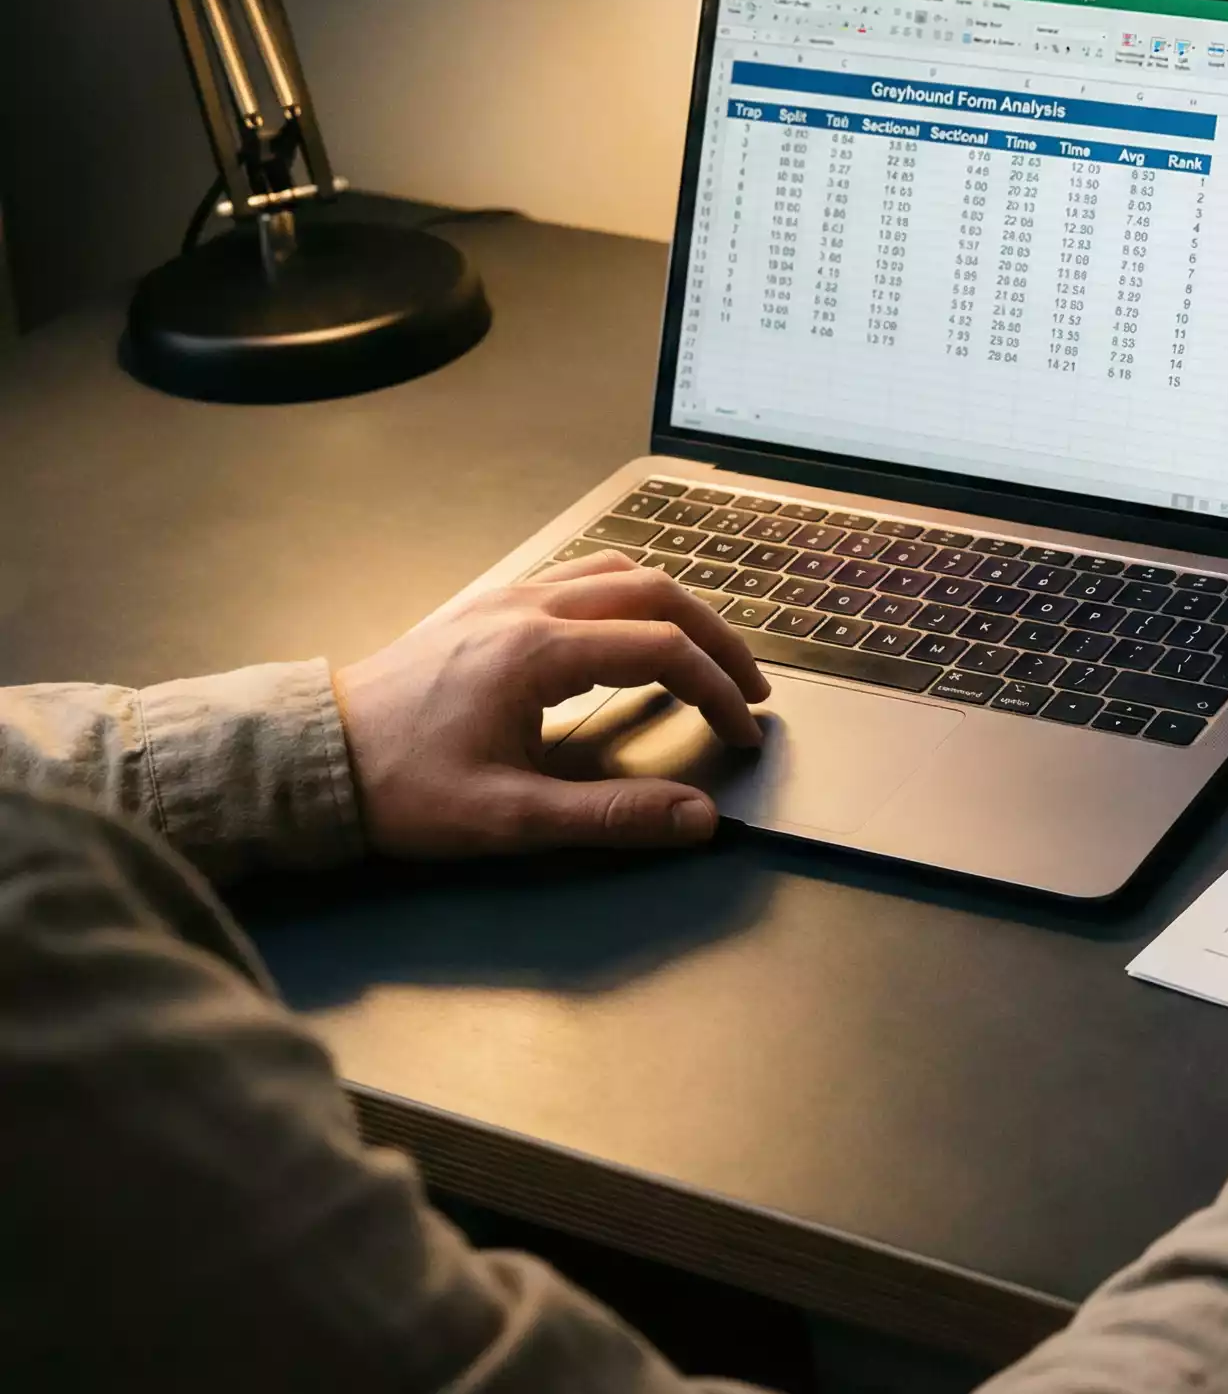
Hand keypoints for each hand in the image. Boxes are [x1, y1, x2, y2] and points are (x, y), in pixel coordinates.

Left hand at [333, 552, 770, 858]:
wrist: (310, 758)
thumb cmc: (400, 790)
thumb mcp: (509, 818)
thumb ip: (612, 816)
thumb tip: (698, 819)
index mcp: (538, 650)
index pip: (664, 649)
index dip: (719, 690)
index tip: (743, 733)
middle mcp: (528, 607)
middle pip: (656, 592)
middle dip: (719, 638)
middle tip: (751, 688)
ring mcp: (506, 597)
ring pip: (620, 573)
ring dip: (677, 610)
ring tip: (707, 656)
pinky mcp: (488, 606)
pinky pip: (580, 577)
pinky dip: (630, 598)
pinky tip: (633, 635)